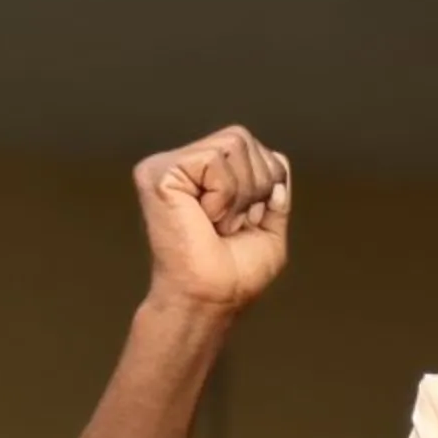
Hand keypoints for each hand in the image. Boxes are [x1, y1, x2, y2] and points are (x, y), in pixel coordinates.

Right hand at [133, 127, 292, 313]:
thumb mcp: (269, 228)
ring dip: (239, 195)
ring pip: (232, 145)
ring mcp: (167, 165)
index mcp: (204, 174)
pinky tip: (204, 218)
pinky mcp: (158, 172)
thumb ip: (274, 190)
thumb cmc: (235, 274)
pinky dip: (223, 196)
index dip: (266, 184)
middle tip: (230, 225)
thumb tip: (279, 159)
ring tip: (216, 223)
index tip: (246, 222)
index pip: (252, 147)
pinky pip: (215, 160)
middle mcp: (182, 163)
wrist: (211, 298)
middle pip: (242, 138)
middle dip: (255, 186)